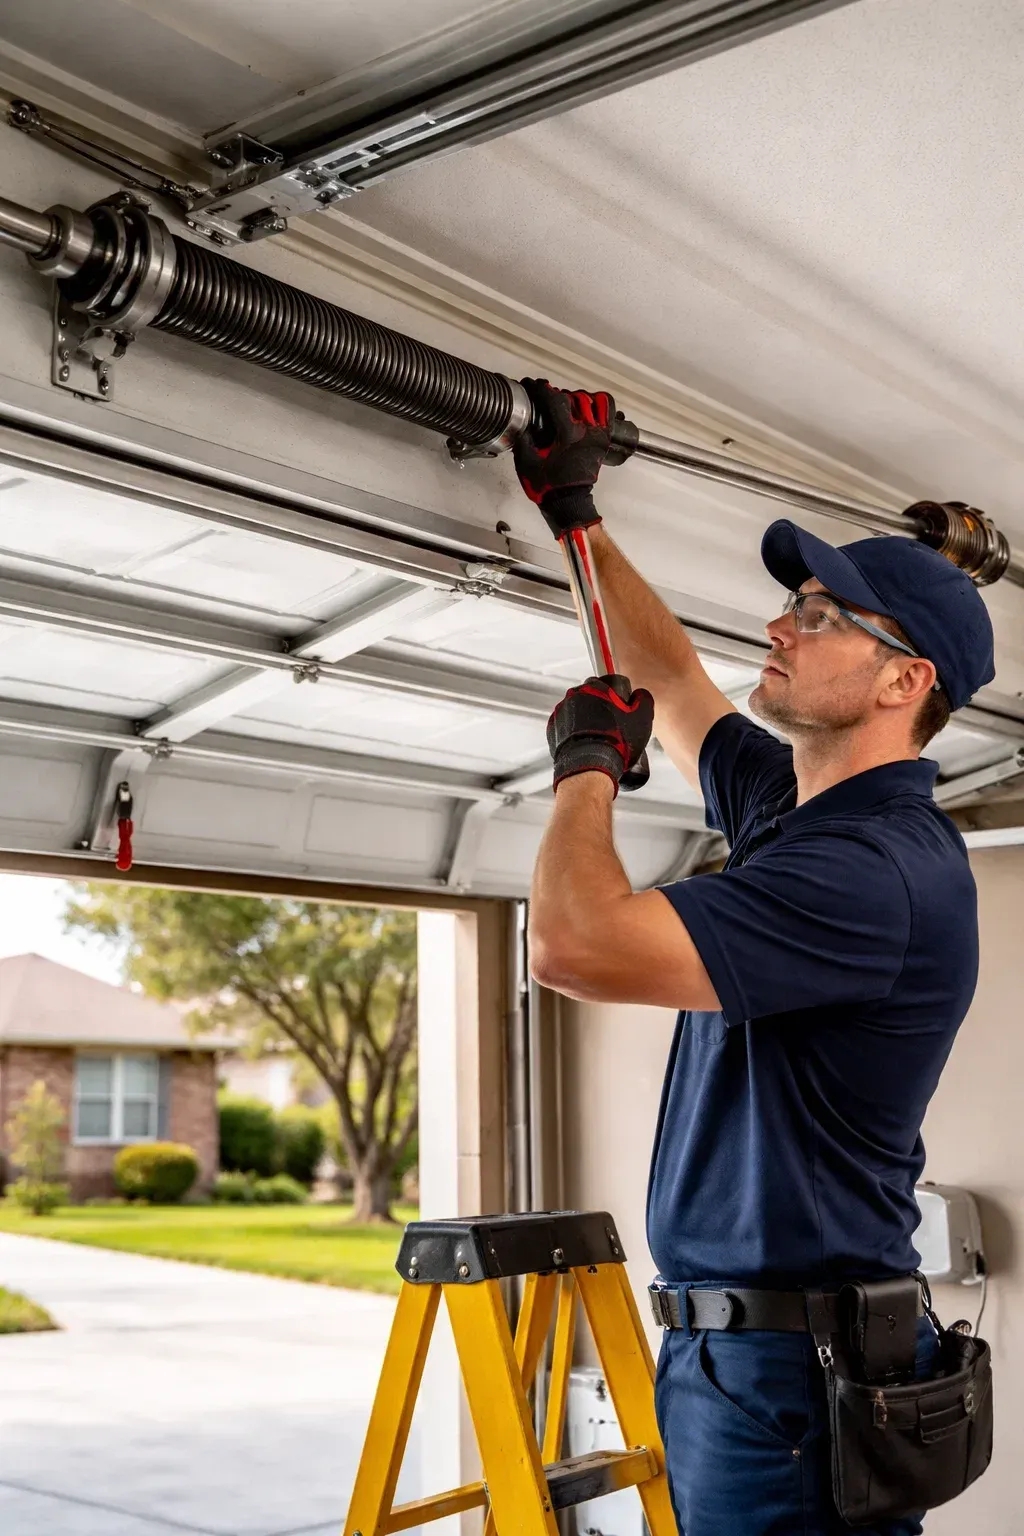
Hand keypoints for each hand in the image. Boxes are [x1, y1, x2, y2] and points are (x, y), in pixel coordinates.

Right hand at [513, 378, 614, 538]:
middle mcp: (586, 430)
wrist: (569, 503)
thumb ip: (523, 439)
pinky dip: (599, 405)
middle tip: (547, 400)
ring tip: (567, 406)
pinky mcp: (603, 440)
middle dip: (558, 395)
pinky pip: (608, 413)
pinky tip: (587, 410)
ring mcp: (598, 434)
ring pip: (593, 400)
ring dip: (578, 398)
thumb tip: (522, 422)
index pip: (555, 399)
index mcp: (566, 434)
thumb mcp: (526, 462)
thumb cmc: (548, 486)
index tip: (532, 385)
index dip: (541, 388)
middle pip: (574, 396)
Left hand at [547, 674, 653, 795]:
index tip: (622, 710)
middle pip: (592, 698)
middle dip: (601, 709)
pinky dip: (575, 733)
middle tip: (612, 727)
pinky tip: (586, 744)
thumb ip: (643, 699)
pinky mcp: (552, 730)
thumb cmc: (615, 743)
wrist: (589, 767)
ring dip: (587, 721)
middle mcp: (574, 696)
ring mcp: (560, 713)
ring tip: (599, 739)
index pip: (609, 684)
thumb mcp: (641, 718)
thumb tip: (640, 696)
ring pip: (577, 712)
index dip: (618, 698)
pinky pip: (566, 727)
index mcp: (595, 688)